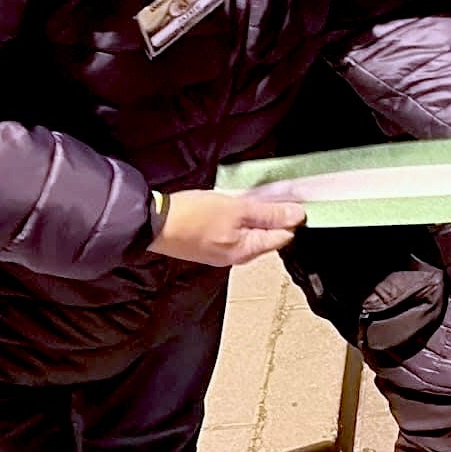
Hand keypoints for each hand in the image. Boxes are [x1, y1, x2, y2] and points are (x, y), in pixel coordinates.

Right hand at [149, 191, 305, 267]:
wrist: (153, 222)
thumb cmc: (192, 216)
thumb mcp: (237, 209)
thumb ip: (269, 214)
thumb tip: (297, 216)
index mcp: (246, 251)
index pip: (283, 237)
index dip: (290, 218)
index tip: (292, 199)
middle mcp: (236, 256)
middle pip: (267, 236)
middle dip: (272, 216)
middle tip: (270, 195)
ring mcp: (221, 252)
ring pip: (250, 232)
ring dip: (254, 215)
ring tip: (249, 198)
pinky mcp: (208, 244)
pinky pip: (233, 231)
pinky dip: (238, 219)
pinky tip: (232, 206)